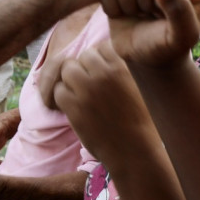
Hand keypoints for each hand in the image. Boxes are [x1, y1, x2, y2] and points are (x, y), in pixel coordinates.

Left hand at [52, 40, 154, 159]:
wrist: (134, 152)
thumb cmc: (141, 124)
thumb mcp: (137, 89)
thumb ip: (121, 72)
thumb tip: (104, 60)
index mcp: (122, 68)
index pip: (101, 47)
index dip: (99, 59)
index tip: (101, 73)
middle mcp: (104, 74)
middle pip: (83, 56)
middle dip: (84, 69)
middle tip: (88, 86)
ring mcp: (87, 90)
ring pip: (67, 70)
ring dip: (70, 81)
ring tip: (78, 95)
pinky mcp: (74, 108)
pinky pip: (58, 91)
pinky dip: (62, 98)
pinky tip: (71, 108)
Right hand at [100, 0, 199, 68]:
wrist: (145, 57)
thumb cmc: (167, 48)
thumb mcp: (180, 37)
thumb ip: (179, 10)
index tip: (163, 18)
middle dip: (141, 1)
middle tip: (150, 17)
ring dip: (127, 3)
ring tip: (140, 15)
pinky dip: (112, 5)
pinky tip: (126, 13)